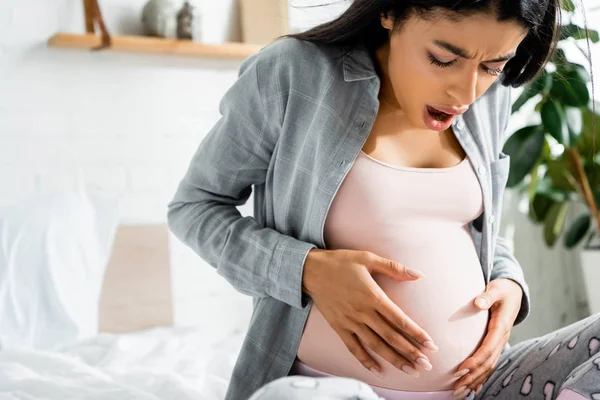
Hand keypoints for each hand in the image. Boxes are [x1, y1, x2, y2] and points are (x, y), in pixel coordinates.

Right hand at [302, 249, 438, 377]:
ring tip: (410, 371)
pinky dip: (365, 360)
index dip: (416, 333)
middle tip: (426, 365)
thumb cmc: (341, 262)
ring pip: (375, 345)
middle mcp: (362, 312)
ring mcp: (350, 321)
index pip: (399, 319)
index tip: (431, 345)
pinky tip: (378, 370)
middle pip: (390, 337)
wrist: (310, 270)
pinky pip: (353, 347)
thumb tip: (419, 274)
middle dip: (410, 352)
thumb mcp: (368, 258)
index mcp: (372, 296)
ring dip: (394, 359)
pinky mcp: (339, 327)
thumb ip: (394, 268)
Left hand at [452, 278, 522, 398]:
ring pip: (488, 367)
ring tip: (459, 392)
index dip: (475, 361)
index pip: (487, 348)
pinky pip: (489, 364)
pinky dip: (481, 377)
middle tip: (456, 388)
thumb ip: (487, 296)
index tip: (460, 370)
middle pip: (487, 363)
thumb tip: (478, 303)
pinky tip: (472, 389)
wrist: (514, 292)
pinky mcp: (496, 345)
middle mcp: (501, 338)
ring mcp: (500, 343)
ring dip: (474, 381)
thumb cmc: (502, 290)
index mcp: (500, 327)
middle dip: (472, 377)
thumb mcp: (496, 289)